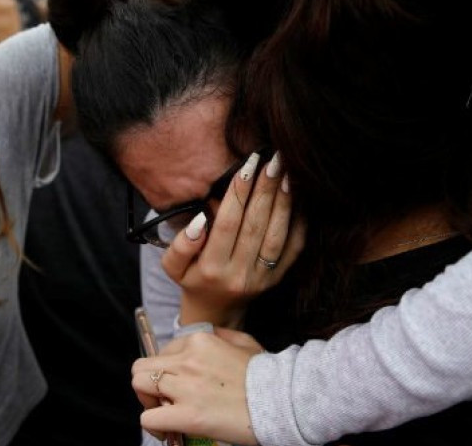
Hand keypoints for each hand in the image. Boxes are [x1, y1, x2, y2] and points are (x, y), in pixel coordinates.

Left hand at [132, 328, 264, 445]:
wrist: (281, 401)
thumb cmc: (266, 374)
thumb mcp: (244, 342)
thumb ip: (219, 336)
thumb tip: (204, 339)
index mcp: (199, 341)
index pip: (163, 350)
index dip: (166, 368)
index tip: (177, 382)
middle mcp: (187, 360)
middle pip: (141, 367)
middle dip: (147, 382)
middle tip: (162, 397)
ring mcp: (185, 387)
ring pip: (139, 386)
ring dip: (148, 401)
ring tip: (164, 411)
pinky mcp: (187, 415)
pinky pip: (149, 417)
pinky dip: (154, 426)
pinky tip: (168, 429)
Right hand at [160, 151, 306, 327]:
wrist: (217, 312)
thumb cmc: (193, 279)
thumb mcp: (173, 266)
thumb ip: (181, 245)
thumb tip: (199, 222)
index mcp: (213, 268)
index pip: (228, 224)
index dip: (238, 194)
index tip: (247, 166)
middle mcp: (241, 274)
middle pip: (255, 225)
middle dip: (264, 189)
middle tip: (272, 160)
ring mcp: (263, 277)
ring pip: (277, 235)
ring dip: (283, 201)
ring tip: (285, 173)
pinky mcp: (279, 277)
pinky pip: (293, 248)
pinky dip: (298, 222)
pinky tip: (296, 197)